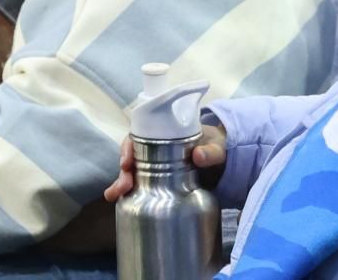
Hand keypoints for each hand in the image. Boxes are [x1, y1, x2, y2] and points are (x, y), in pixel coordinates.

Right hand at [103, 122, 227, 201]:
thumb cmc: (216, 147)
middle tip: (122, 186)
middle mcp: (155, 149)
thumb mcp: (217, 147)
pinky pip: (139, 186)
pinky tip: (120, 203)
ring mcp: (155, 166)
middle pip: (132, 157)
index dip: (128, 147)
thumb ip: (211, 151)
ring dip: (121, 183)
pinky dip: (129, 194)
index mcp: (166, 134)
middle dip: (123, 172)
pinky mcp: (157, 182)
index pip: (140, 136)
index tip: (126, 162)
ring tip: (114, 196)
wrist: (223, 162)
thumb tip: (198, 156)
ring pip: (132, 172)